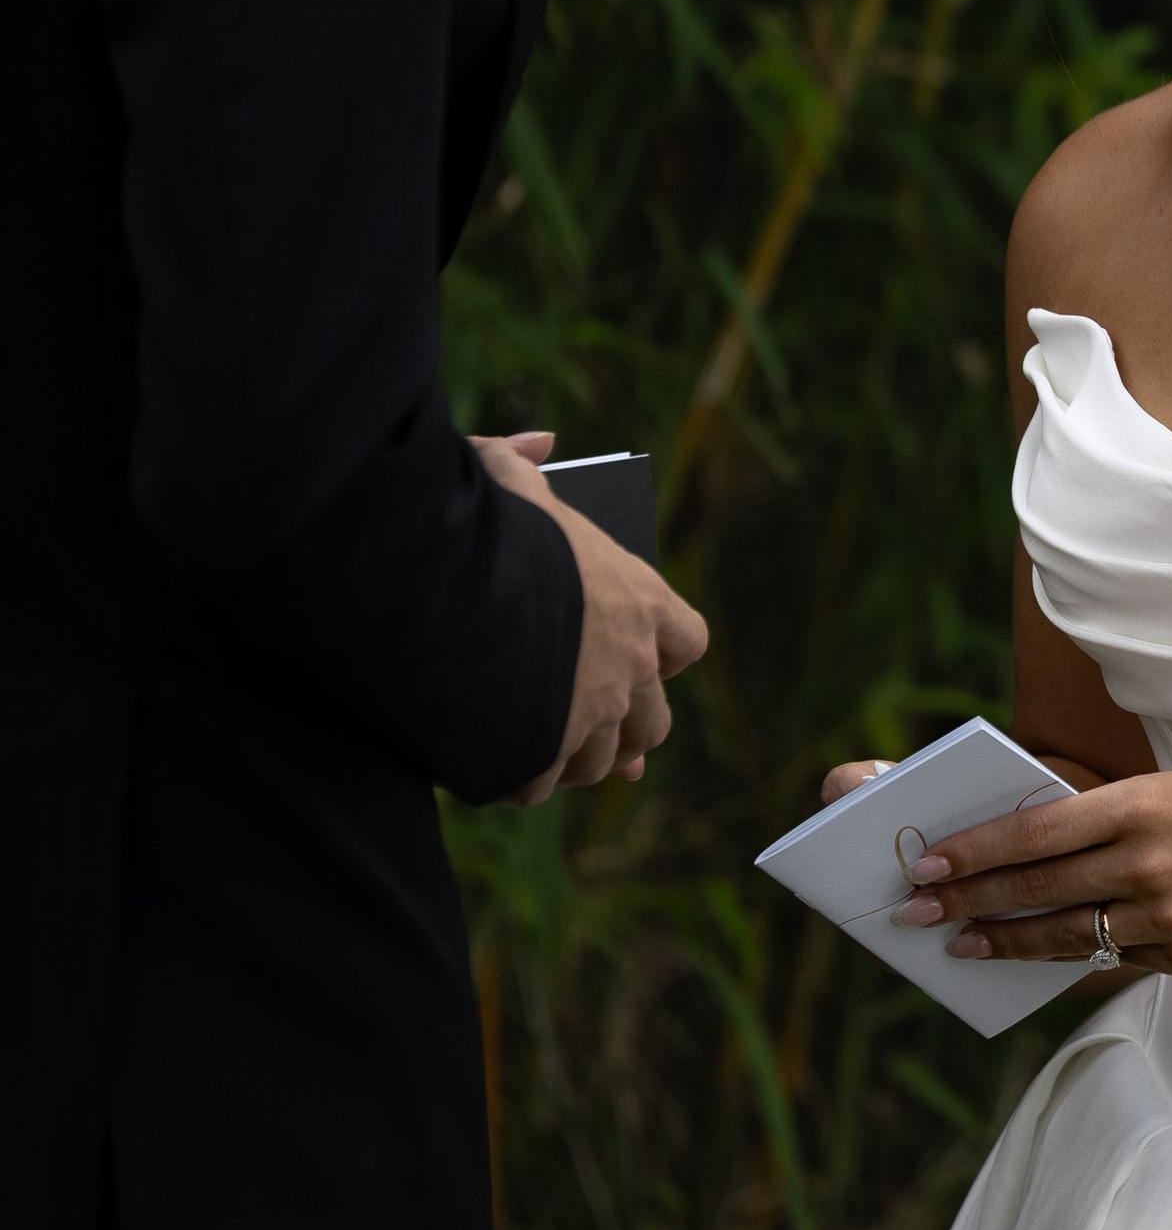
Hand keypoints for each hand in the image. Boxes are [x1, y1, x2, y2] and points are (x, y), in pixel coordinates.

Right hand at [475, 432, 708, 802]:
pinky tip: (492, 763)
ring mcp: (585, 720)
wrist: (426, 588)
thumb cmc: (471, 527)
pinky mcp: (536, 760)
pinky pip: (538, 786)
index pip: (687, 641)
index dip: (663, 651)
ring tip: (541, 749)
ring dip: (575, 759)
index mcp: (638, 602)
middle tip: (594, 722)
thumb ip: (521, 461)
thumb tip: (542, 443)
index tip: (640, 653)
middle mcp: (626, 669)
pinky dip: (519, 780)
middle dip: (627, 726)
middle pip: (655, 722)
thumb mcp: (500, 477)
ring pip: (601, 764)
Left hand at [884, 764, 1171, 975]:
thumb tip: (1039, 846)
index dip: (977, 850)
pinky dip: (1071, 964)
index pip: (1037, 830)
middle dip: (970, 900)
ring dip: (1008, 943)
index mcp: (1143, 804)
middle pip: (1039, 886)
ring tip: (964, 946)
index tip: (931, 861)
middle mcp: (1149, 860)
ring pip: (1068, 934)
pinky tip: (1036, 967)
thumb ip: (1112, 818)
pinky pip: (1113, 964)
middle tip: (918, 911)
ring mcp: (1169, 915)